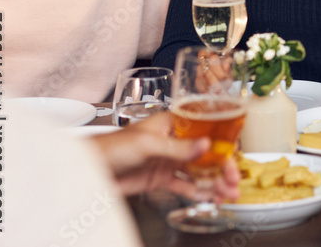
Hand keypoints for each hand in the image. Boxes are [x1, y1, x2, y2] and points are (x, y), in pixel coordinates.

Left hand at [91, 111, 239, 200]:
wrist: (86, 169)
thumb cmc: (110, 146)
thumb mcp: (148, 144)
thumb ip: (178, 147)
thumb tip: (206, 145)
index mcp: (173, 123)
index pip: (206, 132)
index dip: (223, 145)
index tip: (233, 159)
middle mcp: (173, 141)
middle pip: (206, 154)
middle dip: (222, 169)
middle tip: (233, 183)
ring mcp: (168, 160)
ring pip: (198, 171)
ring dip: (214, 182)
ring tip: (227, 194)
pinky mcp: (160, 178)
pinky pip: (185, 185)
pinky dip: (199, 192)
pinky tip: (210, 198)